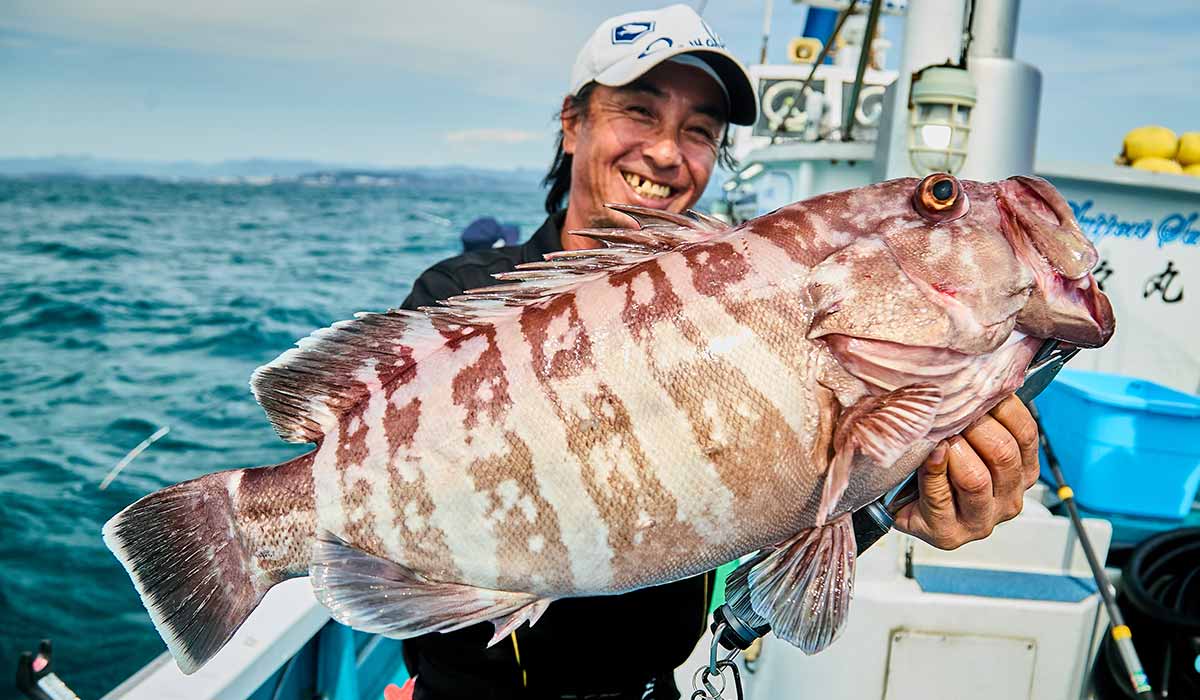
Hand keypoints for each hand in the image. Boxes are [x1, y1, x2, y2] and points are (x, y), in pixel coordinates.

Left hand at [893, 395, 1039, 549]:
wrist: (900, 501)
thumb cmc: (936, 463)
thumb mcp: (965, 435)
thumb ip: (981, 413)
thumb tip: (986, 375)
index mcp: (1022, 473)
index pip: (1025, 434)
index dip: (1002, 407)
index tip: (978, 392)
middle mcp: (1009, 500)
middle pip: (1003, 454)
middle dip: (974, 427)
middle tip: (952, 413)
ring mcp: (981, 520)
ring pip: (976, 478)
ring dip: (954, 451)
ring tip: (939, 438)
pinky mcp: (949, 534)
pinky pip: (941, 497)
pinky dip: (932, 472)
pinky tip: (928, 456)